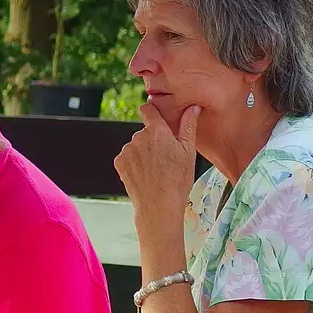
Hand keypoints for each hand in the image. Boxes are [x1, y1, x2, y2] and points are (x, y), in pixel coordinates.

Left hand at [116, 103, 198, 221]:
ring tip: (155, 170)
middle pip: (144, 132)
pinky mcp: (119, 162)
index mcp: (157, 131)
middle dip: (153, 140)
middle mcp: (139, 137)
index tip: (156, 118)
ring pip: (136, 145)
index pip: (148, 109)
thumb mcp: (188, 152)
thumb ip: (188, 125)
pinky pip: (127, 157)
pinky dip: (134, 163)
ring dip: (143, 152)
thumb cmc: (178, 180)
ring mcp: (127, 150)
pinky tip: (145, 174)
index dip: (152, 112)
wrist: (159, 205)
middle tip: (164, 158)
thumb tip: (193, 107)